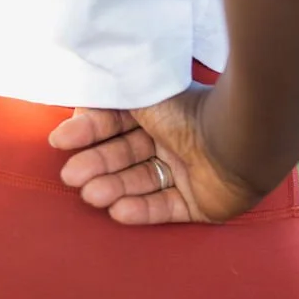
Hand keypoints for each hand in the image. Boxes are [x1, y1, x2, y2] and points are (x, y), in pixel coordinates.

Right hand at [49, 84, 264, 225]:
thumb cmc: (187, 111)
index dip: (88, 132)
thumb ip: (109, 91)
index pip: (116, 124)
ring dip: (114, 188)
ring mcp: (187, 172)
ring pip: (142, 183)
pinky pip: (166, 208)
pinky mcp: (200, 203)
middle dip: (97, 165)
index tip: (60, 141)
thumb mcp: (139, 92)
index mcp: (160, 112)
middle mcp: (173, 140)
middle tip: (70, 177)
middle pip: (125, 156)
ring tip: (91, 196)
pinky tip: (118, 212)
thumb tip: (77, 86)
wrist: (238, 140)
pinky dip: (142, 210)